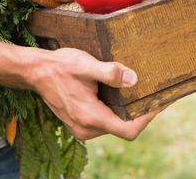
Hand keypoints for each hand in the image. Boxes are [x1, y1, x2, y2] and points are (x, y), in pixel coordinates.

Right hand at [25, 47, 165, 140]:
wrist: (36, 71)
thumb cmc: (60, 66)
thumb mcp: (85, 64)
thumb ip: (110, 72)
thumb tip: (133, 79)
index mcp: (90, 116)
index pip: (128, 130)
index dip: (147, 119)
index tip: (159, 102)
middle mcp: (87, 128)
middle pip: (124, 129)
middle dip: (141, 114)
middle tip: (155, 94)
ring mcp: (83, 128)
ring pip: (115, 126)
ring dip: (128, 113)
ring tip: (140, 93)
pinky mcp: (81, 124)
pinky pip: (106, 123)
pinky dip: (116, 112)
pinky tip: (121, 96)